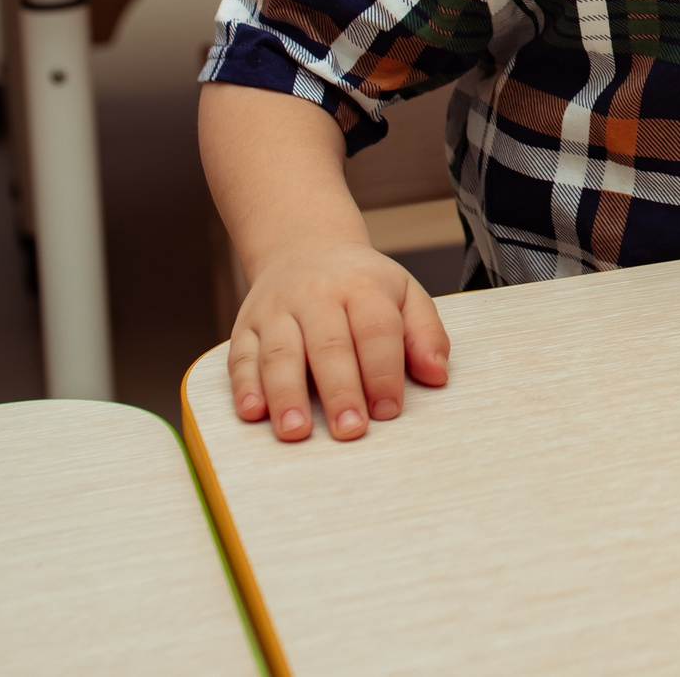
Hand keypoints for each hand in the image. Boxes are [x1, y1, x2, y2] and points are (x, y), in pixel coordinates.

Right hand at [228, 240, 450, 441]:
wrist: (304, 247)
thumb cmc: (362, 284)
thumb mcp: (405, 293)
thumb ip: (426, 333)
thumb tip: (438, 375)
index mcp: (363, 287)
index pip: (376, 329)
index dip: (383, 371)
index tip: (388, 410)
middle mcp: (316, 296)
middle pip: (328, 345)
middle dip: (340, 391)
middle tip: (349, 430)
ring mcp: (277, 311)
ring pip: (280, 353)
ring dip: (286, 395)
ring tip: (296, 432)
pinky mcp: (246, 326)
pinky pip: (241, 356)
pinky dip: (244, 386)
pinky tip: (253, 413)